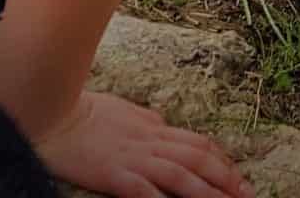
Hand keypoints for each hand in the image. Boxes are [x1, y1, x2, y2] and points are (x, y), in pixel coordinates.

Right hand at [35, 91, 250, 197]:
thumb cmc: (84, 110)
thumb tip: (164, 124)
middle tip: (248, 193)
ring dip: (208, 191)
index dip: (221, 159)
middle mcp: (150, 141)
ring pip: (181, 174)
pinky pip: (144, 190)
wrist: (51, 110)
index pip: (197, 142)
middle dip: (226, 176)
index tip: (237, 174)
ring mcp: (133, 158)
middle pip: (197, 158)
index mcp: (153, 127)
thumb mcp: (125, 111)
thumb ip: (147, 121)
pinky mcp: (113, 174)